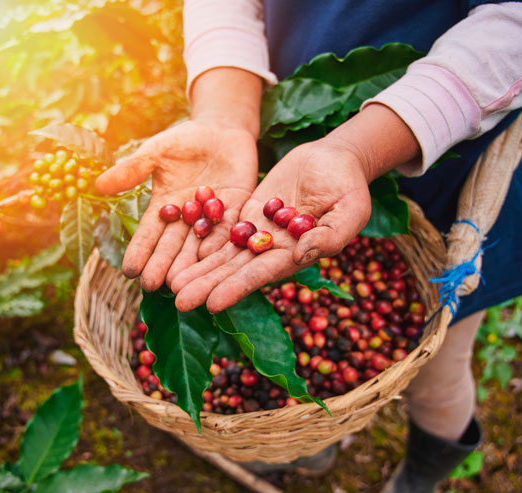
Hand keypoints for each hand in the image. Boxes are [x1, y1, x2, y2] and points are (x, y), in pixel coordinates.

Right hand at [95, 119, 257, 291]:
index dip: (139, 252)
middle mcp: (187, 218)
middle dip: (162, 265)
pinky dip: (220, 243)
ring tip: (181, 283)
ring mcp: (212, 216)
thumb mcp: (155, 152)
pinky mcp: (237, 209)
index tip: (129, 271)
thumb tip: (98, 185)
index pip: (149, 234)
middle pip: (173, 245)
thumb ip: (132, 170)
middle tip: (153, 286)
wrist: (222, 129)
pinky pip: (228, 228)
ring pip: (199, 244)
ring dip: (190, 264)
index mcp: (164, 206)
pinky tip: (212, 259)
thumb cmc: (184, 140)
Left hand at [170, 140, 371, 313]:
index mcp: (295, 255)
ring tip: (171, 284)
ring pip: (223, 253)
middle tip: (178, 300)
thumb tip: (301, 256)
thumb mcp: (350, 211)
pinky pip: (222, 228)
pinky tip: (180, 251)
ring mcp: (258, 232)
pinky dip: (202, 239)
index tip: (211, 304)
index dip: (236, 289)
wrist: (335, 159)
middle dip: (207, 285)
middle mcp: (272, 249)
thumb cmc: (350, 187)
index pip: (260, 275)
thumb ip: (329, 237)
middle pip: (234, 270)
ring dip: (198, 268)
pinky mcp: (249, 213)